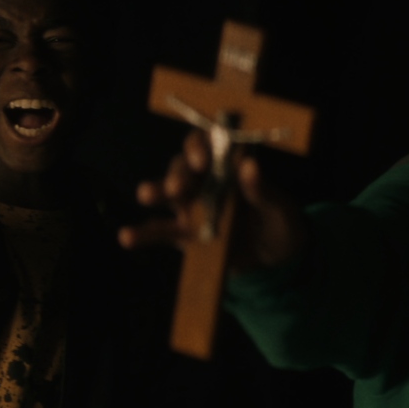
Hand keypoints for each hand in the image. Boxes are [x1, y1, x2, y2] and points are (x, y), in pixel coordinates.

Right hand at [118, 129, 306, 272]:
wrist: (278, 262)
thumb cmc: (281, 225)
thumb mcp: (279, 210)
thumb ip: (263, 192)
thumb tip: (250, 165)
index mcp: (230, 167)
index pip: (209, 145)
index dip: (201, 146)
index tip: (203, 160)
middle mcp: (207, 181)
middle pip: (184, 167)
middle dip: (179, 174)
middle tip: (178, 188)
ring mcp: (193, 207)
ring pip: (168, 194)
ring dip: (156, 191)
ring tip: (146, 195)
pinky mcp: (185, 236)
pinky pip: (161, 231)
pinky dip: (143, 233)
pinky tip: (126, 236)